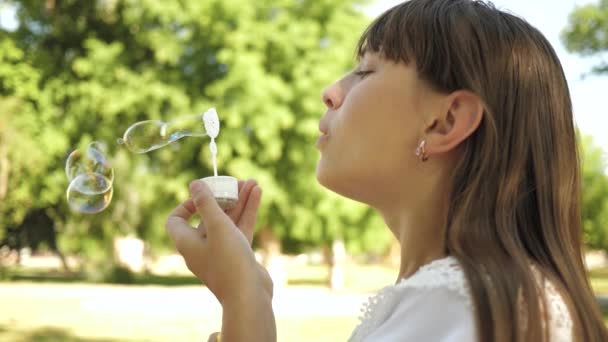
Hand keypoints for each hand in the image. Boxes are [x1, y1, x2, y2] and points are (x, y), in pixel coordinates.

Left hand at [165, 179, 271, 305]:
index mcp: (187, 243)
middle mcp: (202, 247)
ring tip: (253, 183)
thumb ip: (207, 203)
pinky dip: (248, 212)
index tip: (202, 194)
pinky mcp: (239, 255)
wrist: (249, 296)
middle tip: (237, 182)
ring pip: (228, 220)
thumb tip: (194, 184)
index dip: (186, 204)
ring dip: (240, 201)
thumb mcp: (217, 227)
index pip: (176, 220)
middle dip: (223, 197)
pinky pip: (240, 228)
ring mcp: (221, 251)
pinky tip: (258, 194)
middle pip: (208, 216)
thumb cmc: (229, 261)